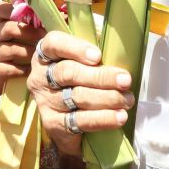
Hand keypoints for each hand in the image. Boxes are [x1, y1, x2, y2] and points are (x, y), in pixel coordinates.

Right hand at [0, 3, 45, 80]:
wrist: (2, 69)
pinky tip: (34, 69)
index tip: (29, 12)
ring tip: (43, 54)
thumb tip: (64, 15)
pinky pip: (11, 69)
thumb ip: (38, 20)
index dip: (11, 9)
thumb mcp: (25, 30)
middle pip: (9, 28)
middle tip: (44, 36)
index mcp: (0, 20)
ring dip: (31, 52)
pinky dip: (25, 69)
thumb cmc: (21, 44)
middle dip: (31, 32)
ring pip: (12, 50)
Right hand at [27, 31, 133, 156]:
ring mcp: (45, 101)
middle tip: (126, 80)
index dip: (75, 48)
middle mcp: (41, 77)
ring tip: (127, 100)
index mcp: (47, 54)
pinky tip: (118, 117)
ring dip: (106, 98)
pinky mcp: (53, 124)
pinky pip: (78, 121)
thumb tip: (120, 48)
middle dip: (100, 76)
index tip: (98, 56)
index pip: (54, 44)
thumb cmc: (83, 73)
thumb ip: (96, 50)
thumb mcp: (85, 56)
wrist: (70, 111)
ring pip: (76, 97)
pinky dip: (102, 119)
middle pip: (68, 73)